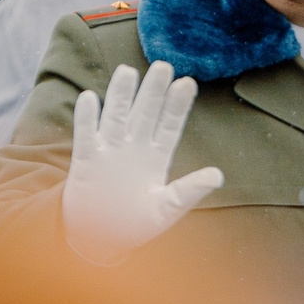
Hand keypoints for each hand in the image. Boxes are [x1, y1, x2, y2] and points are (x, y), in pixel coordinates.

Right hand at [61, 62, 224, 263]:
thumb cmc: (137, 224)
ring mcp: (110, 152)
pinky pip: (86, 136)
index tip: (188, 82)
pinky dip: (86, 119)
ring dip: (121, 96)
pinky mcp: (86, 161)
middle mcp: (134, 149)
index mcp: (157, 158)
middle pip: (145, 113)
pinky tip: (89, 98)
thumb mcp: (167, 209)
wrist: (100, 238)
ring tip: (128, 71)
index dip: (178, 105)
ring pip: (116, 118)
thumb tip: (218, 175)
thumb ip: (189, 191)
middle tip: (163, 65)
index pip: (170, 125)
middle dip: (154, 91)